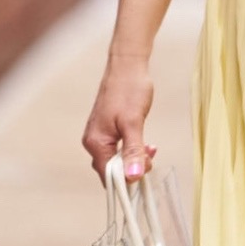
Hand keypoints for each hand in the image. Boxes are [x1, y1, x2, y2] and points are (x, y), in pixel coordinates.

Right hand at [81, 59, 155, 179]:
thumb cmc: (129, 89)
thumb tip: (134, 177)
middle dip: (133, 169)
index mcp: (95, 143)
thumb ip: (133, 151)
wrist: (127, 66)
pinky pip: (118, 150)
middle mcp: (93, 142)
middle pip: (112, 171)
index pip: (109, 176)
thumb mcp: (133, 123)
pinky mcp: (107, 131)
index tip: (146, 171)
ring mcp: (100, 136)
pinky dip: (132, 150)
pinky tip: (145, 145)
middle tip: (151, 157)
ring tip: (151, 149)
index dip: (128, 179)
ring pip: (117, 161)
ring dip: (135, 159)